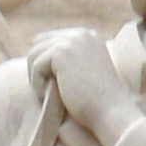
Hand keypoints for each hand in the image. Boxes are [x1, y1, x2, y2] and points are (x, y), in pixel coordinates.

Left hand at [27, 28, 139, 145]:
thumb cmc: (96, 102)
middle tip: (47, 91)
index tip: (52, 85)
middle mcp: (81, 34)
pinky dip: (39, 85)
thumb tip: (33, 56)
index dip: (44, 64)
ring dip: (36, 77)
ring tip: (51, 94)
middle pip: (38, 44)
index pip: (50, 41)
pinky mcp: (62, 52)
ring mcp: (72, 40)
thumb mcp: (81, 75)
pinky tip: (54, 96)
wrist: (112, 112)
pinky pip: (35, 66)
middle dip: (37, 68)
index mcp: (88, 37)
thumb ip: (65, 62)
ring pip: (34, 54)